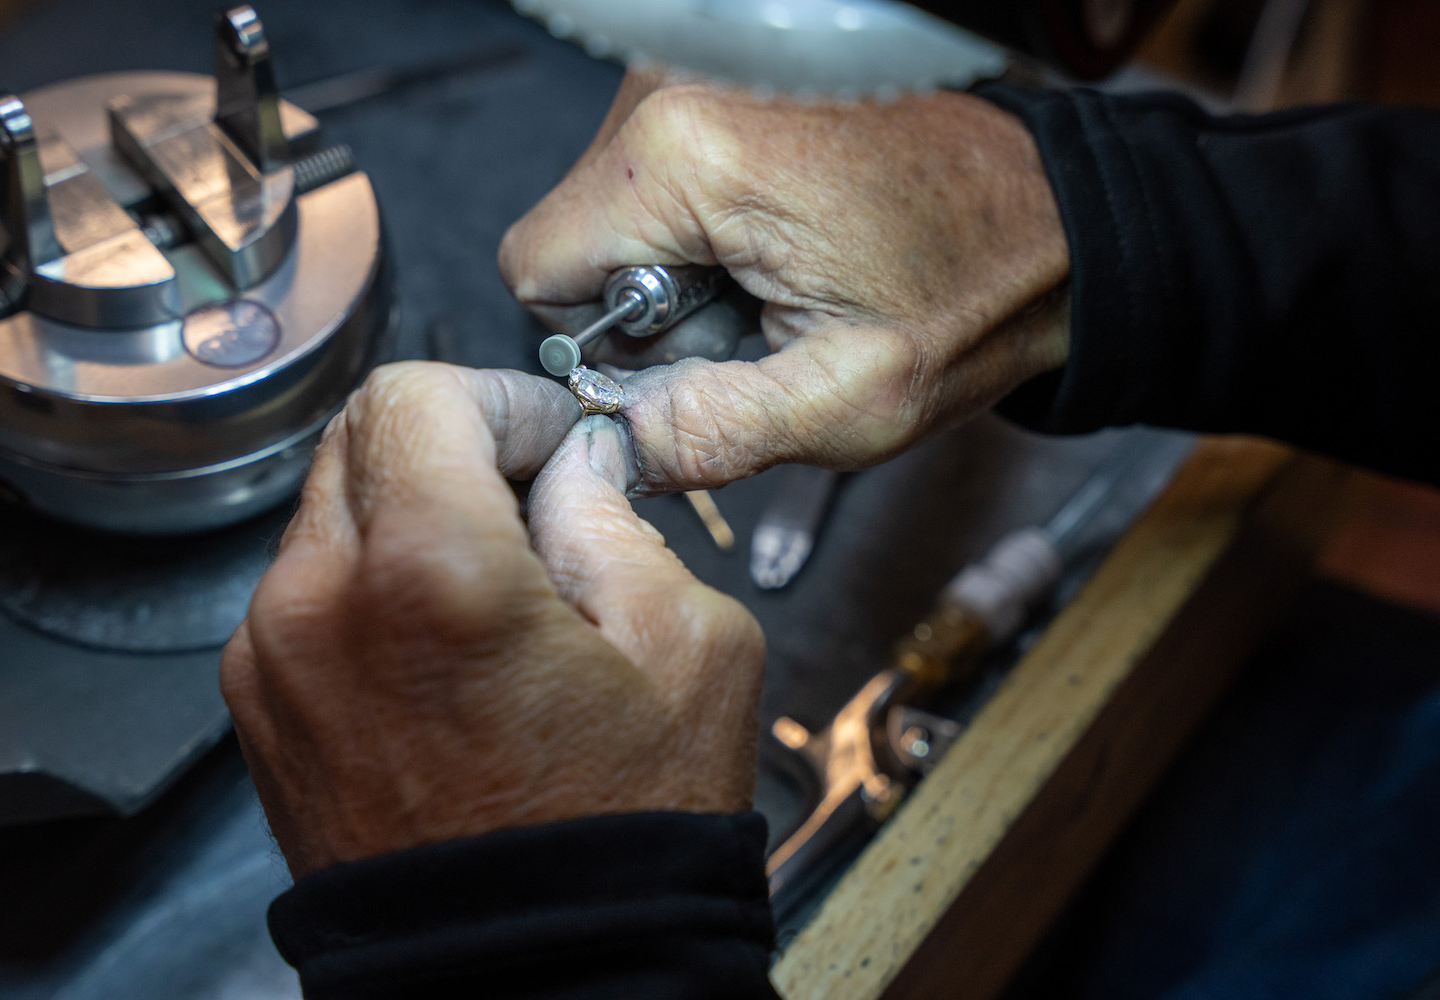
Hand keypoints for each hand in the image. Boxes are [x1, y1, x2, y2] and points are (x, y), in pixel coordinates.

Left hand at [221, 362, 764, 876]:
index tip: (553, 441)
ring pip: (330, 510)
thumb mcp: (691, 647)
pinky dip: (372, 582)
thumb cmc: (619, 837)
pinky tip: (446, 647)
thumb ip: (619, 515)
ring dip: (410, 511)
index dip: (502, 398)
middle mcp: (320, 605)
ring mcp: (272, 662)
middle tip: (532, 496)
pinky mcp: (261, 710)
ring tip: (496, 586)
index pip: (418, 393)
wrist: (535, 975)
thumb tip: (571, 464)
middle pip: (359, 436)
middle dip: (452, 442)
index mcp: (431, 570)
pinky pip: (309, 591)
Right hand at [499, 72, 1070, 494]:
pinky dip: (707, 236)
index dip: (600, 347)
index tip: (685, 368)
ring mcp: (702, 81)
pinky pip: (662, 185)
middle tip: (754, 333)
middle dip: (647, 313)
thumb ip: (701, 433)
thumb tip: (599, 451)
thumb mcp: (841, 403)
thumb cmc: (974, 294)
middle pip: (577, 239)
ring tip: (780, 289)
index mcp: (688, 158)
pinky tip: (783, 253)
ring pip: (615, 215)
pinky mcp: (730, 91)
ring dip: (681, 276)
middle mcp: (677, 95)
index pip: (536, 270)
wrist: (1061, 222)